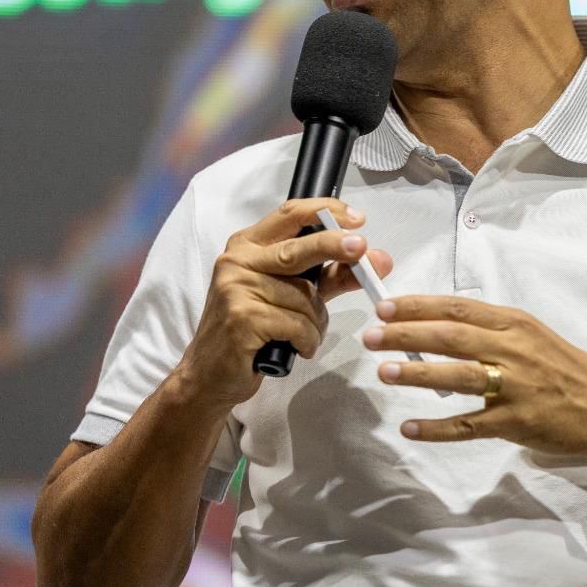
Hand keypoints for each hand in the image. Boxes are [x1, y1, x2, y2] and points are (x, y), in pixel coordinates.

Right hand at [174, 197, 392, 408]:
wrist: (210, 375)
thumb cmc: (253, 331)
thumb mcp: (293, 296)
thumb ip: (331, 276)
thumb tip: (377, 259)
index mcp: (248, 246)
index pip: (289, 214)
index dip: (326, 211)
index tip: (356, 218)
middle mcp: (238, 261)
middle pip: (298, 248)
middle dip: (335, 246)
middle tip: (362, 248)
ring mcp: (236, 288)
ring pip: (305, 297)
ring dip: (316, 322)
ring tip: (302, 336)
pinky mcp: (242, 318)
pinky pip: (298, 324)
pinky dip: (307, 340)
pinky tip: (295, 347)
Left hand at [363, 296, 586, 466]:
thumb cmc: (568, 370)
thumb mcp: (534, 337)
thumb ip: (492, 333)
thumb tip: (438, 329)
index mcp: (516, 324)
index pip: (459, 308)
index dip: (419, 306)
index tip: (386, 306)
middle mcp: (514, 350)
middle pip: (452, 337)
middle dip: (407, 334)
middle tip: (372, 336)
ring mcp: (515, 387)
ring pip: (457, 376)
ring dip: (417, 373)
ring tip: (384, 371)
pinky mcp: (516, 422)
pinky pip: (468, 425)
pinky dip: (437, 428)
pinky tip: (410, 428)